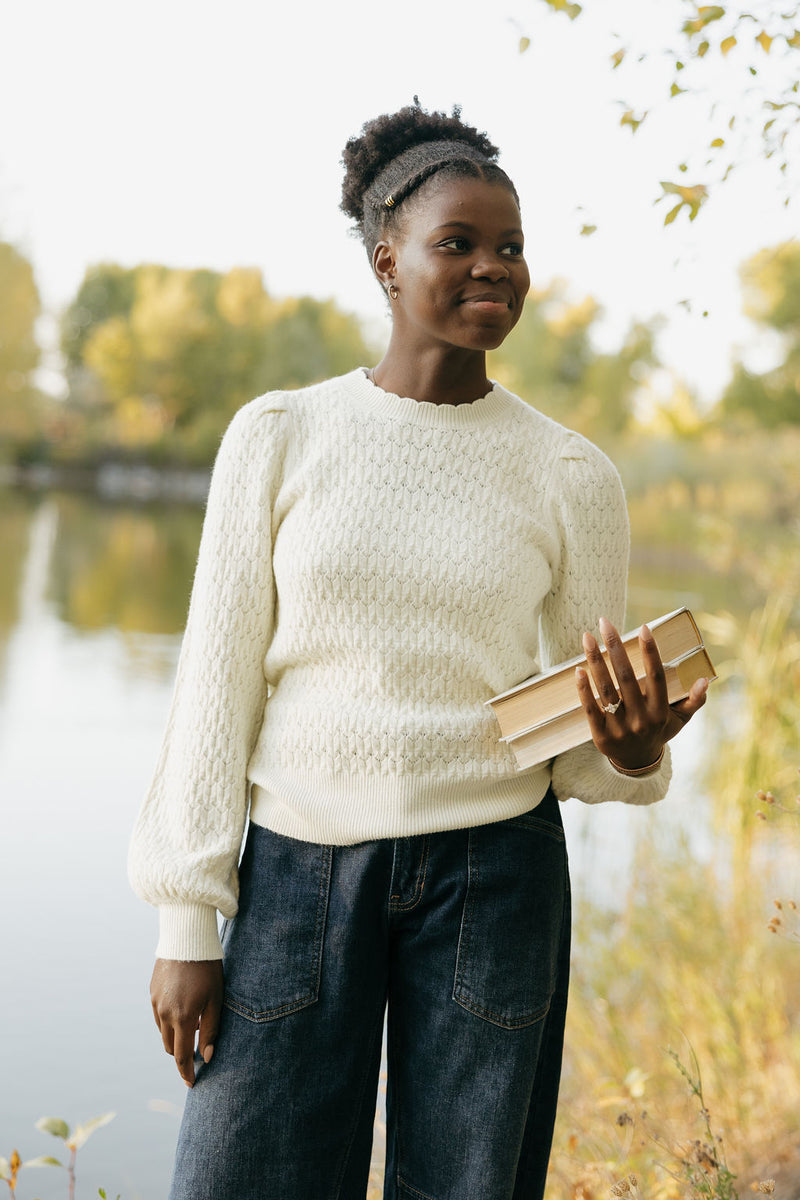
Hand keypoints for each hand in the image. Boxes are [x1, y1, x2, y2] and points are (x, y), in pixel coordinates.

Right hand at [150, 958, 223, 1086]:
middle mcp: (164, 1014)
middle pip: (170, 1047)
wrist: (187, 939)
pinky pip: (158, 1016)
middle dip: (181, 1054)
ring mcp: (155, 1003)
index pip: (180, 1056)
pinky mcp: (151, 993)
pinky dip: (169, 1020)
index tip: (192, 1083)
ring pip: (163, 1032)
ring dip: (175, 1036)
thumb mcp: (216, 999)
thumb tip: (207, 1056)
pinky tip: (182, 1009)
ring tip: (193, 1025)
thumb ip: (211, 1029)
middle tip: (196, 1052)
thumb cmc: (208, 969)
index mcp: (182, 1017)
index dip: (186, 1072)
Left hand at [575, 616, 707, 771]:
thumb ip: (694, 700)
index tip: (643, 628)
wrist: (636, 763)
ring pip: (606, 690)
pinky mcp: (601, 736)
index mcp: (661, 712)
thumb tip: (705, 679)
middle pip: (626, 677)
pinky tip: (578, 669)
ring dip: (595, 661)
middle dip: (615, 647)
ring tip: (587, 637)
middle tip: (604, 622)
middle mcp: (641, 719)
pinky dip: (584, 689)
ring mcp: (620, 728)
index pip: (657, 677)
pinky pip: (590, 709)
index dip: (651, 652)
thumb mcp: (680, 719)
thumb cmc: (659, 731)